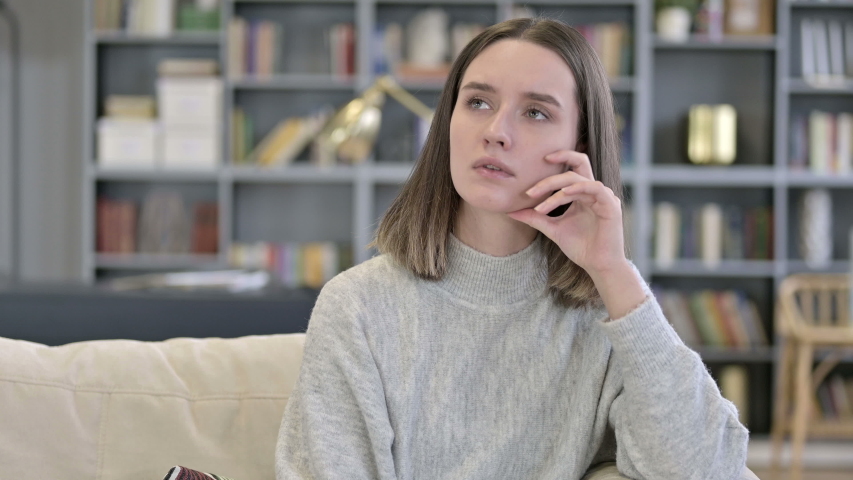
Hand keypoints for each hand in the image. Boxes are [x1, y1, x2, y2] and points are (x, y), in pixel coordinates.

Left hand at [507, 150, 626, 275]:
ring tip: (536, 199)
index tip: (536, 165)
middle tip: (531, 188)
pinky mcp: (611, 205)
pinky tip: (562, 194)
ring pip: (578, 179)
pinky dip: (577, 188)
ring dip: (555, 187)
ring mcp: (604, 197)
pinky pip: (594, 188)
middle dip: (552, 172)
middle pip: (577, 165)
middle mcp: (594, 191)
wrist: (597, 266)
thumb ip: (535, 217)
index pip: (572, 168)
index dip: (558, 159)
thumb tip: (510, 211)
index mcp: (583, 193)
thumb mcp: (552, 228)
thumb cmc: (580, 247)